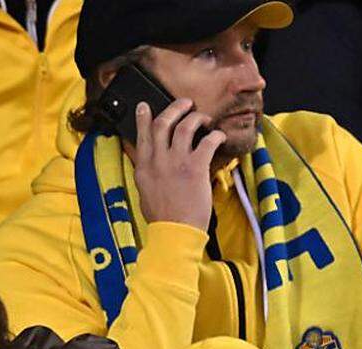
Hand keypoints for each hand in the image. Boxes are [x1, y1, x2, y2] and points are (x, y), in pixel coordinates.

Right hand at [131, 98, 225, 230]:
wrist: (175, 232)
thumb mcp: (145, 192)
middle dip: (175, 108)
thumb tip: (152, 162)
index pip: (142, 135)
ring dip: (196, 117)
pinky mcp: (196, 167)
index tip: (144, 106)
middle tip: (185, 104)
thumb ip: (148, 173)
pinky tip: (219, 136)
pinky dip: (215, 135)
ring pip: (185, 126)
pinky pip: (207, 141)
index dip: (143, 118)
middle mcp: (157, 161)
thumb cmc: (162, 217)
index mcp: (143, 168)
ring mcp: (176, 162)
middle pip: (163, 123)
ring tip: (204, 117)